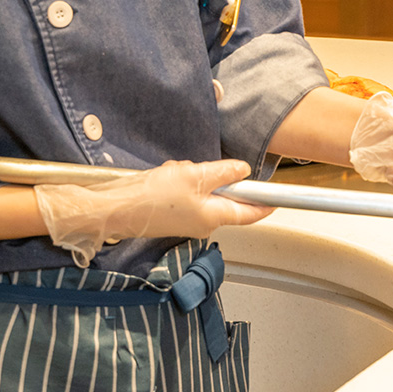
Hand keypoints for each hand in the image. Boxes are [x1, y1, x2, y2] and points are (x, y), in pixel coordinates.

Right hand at [33, 159, 274, 267]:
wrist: (114, 208)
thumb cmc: (151, 196)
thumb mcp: (194, 176)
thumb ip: (223, 172)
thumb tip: (244, 170)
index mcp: (214, 217)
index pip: (249, 213)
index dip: (265, 203)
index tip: (278, 198)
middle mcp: (203, 223)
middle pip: (224, 197)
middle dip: (215, 176)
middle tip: (196, 168)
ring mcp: (187, 220)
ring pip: (203, 190)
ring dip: (191, 175)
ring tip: (174, 172)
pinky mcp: (172, 214)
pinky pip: (186, 192)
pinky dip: (178, 180)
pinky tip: (163, 177)